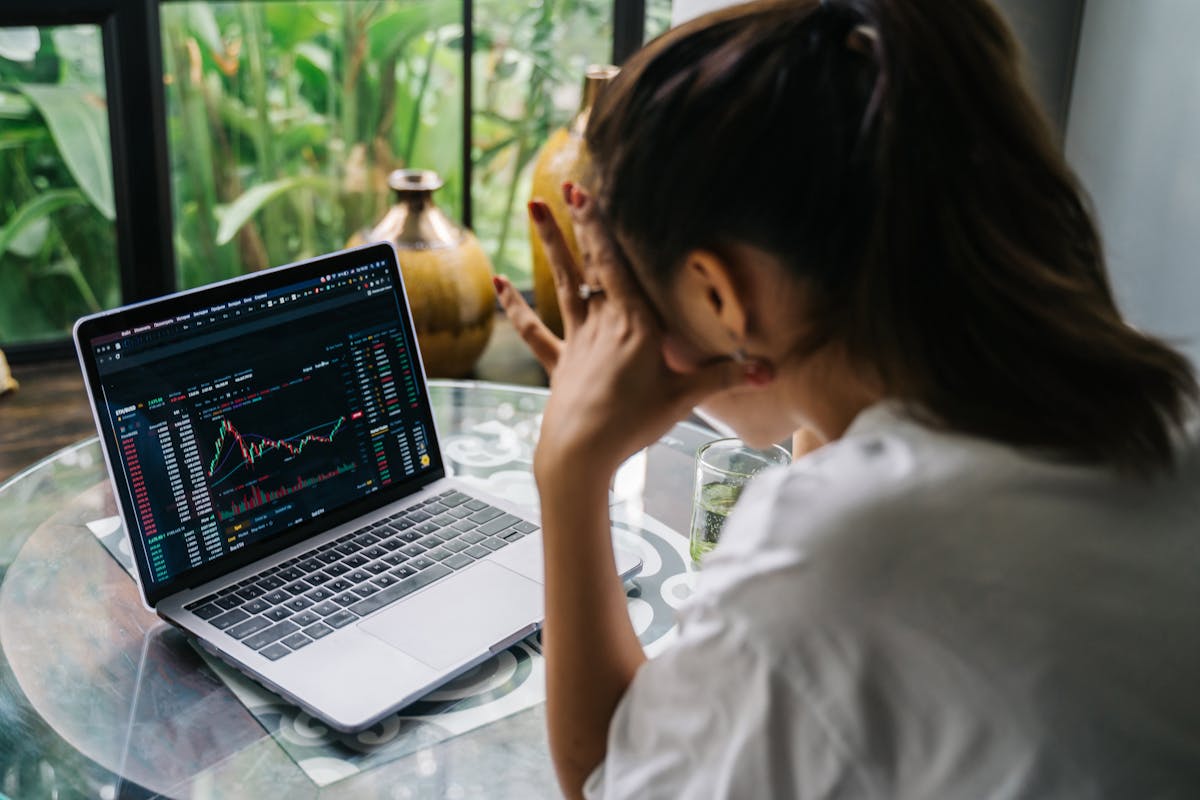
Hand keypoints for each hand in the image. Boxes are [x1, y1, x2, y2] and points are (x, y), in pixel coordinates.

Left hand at [499, 183, 761, 479]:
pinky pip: (533, 329)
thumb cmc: (633, 424)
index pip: (618, 266)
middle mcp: (603, 323)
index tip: (589, 192)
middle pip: (591, 264)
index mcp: (635, 324)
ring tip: (533, 208)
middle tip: (566, 185)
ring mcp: (577, 340)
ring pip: (562, 283)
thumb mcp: (684, 398)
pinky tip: (496, 282)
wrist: (581, 453)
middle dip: (580, 223)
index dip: (603, 227)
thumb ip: (726, 376)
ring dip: (548, 245)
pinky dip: (513, 306)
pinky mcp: (559, 362)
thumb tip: (772, 370)